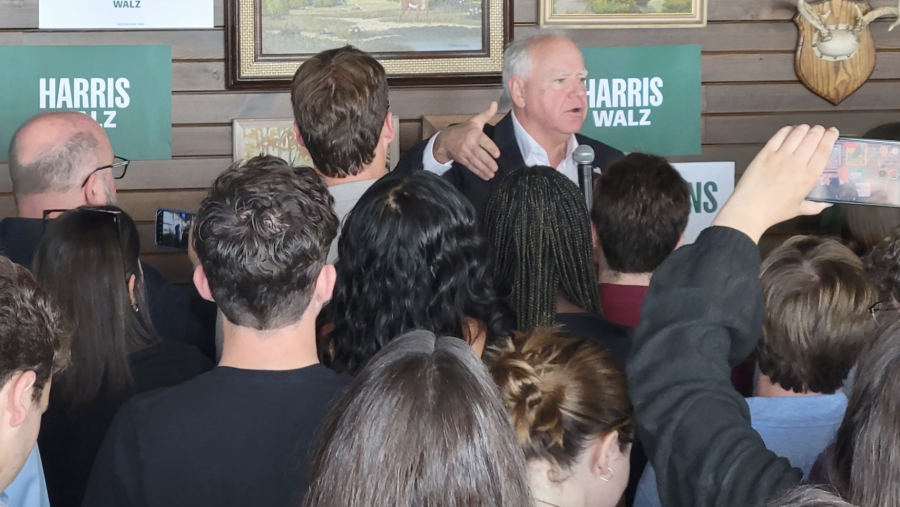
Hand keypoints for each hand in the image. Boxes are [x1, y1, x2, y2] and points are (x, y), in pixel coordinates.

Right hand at [433, 101, 500, 179]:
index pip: (484, 142)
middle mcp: (470, 144)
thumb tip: (495, 103)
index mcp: (474, 134)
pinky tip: (486, 177)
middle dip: (488, 162)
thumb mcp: (474, 121)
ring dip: (484, 169)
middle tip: (496, 168)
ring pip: (476, 162)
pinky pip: (472, 168)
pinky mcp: (463, 161)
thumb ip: (486, 114)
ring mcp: (465, 153)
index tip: (497, 155)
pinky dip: (479, 173)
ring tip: (492, 174)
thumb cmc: (463, 130)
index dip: (491, 149)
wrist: (445, 140)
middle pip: (480, 154)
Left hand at [712, 124, 838, 242]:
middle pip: (812, 137)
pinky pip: (779, 136)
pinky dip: (786, 130)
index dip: (830, 137)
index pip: (824, 150)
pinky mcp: (765, 153)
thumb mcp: (798, 209)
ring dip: (804, 128)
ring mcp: (780, 156)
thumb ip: (815, 206)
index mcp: (809, 177)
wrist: (749, 209)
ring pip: (797, 133)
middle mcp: (797, 163)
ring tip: (805, 129)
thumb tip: (826, 204)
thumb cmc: (774, 211)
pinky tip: (789, 131)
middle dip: (818, 130)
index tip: (832, 132)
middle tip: (819, 130)